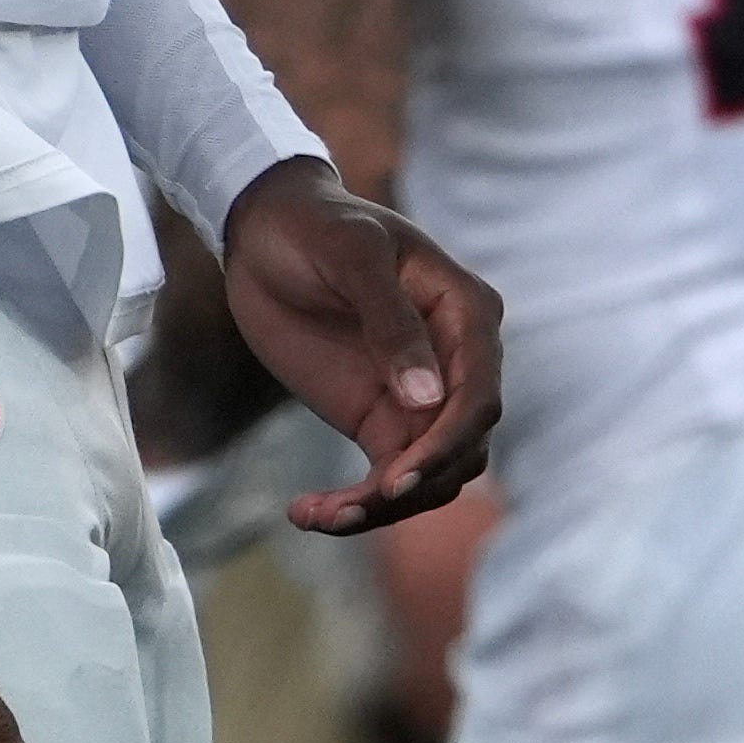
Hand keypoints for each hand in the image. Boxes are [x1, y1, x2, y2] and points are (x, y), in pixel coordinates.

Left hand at [216, 158, 500, 535]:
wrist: (264, 230)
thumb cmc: (315, 225)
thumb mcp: (350, 254)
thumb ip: (390, 320)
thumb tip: (428, 398)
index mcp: (466, 313)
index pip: (478, 396)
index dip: (447, 442)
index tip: (398, 478)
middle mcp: (455, 362)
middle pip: (461, 448)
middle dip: (411, 486)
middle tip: (346, 511)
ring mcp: (419, 396)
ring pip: (429, 476)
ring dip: (382, 508)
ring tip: (316, 517)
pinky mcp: (380, 418)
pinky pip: (387, 477)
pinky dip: (356, 504)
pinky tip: (307, 513)